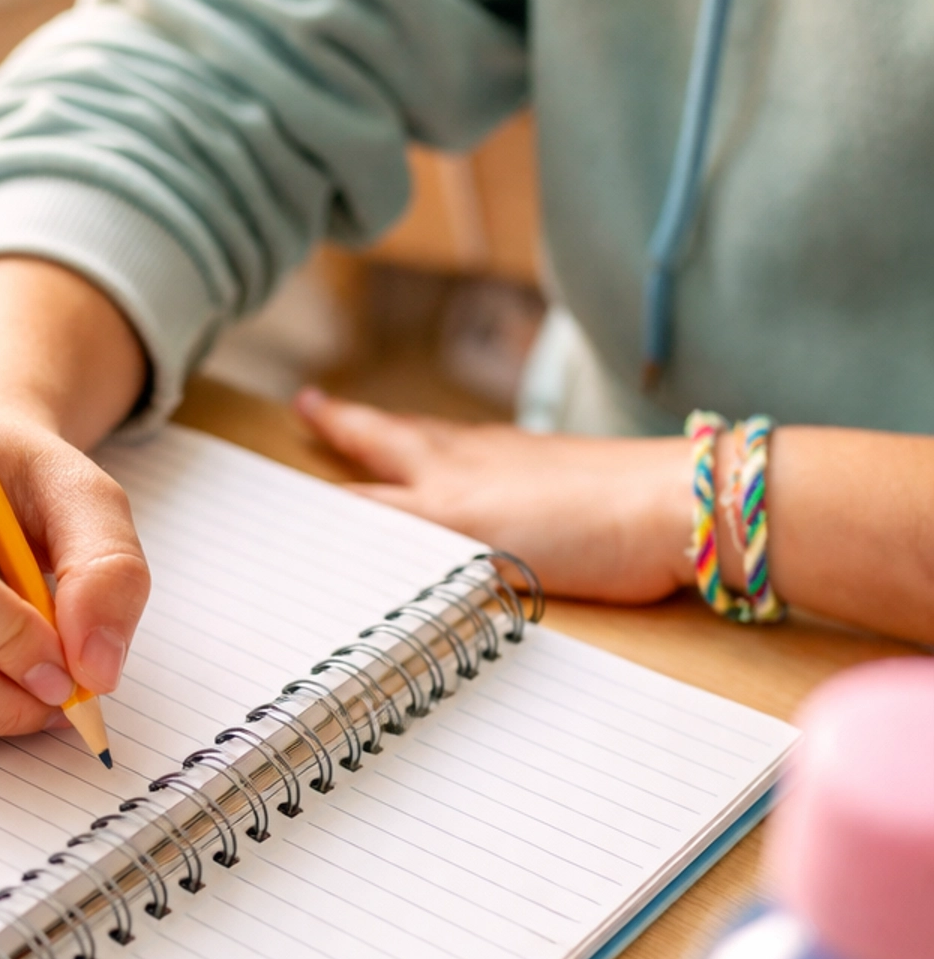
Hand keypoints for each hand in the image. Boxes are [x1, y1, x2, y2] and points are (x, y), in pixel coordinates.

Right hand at [295, 389, 693, 604]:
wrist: (671, 505)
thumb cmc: (585, 532)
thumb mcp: (480, 554)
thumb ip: (417, 549)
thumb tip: (357, 555)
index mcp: (443, 493)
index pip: (363, 493)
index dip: (325, 493)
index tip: (286, 486)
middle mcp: (467, 467)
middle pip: (391, 442)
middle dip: (347, 426)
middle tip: (309, 404)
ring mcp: (509, 460)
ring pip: (431, 439)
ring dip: (393, 430)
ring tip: (369, 422)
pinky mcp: (548, 466)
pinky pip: (474, 448)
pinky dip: (444, 444)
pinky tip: (461, 454)